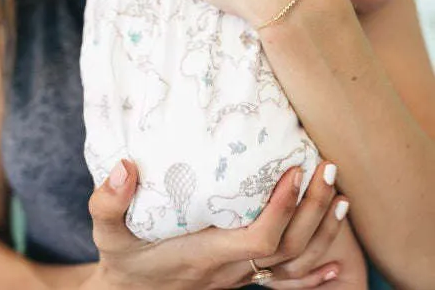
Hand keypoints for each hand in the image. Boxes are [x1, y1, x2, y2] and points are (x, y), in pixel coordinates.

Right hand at [88, 160, 348, 289]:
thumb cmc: (123, 262)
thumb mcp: (106, 233)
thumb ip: (108, 201)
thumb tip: (124, 166)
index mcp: (205, 255)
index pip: (259, 240)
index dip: (282, 209)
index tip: (293, 171)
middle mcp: (231, 269)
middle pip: (289, 249)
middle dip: (313, 209)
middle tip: (326, 168)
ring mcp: (240, 277)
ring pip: (295, 263)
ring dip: (322, 230)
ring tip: (338, 193)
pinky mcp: (241, 277)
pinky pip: (287, 280)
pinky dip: (315, 271)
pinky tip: (335, 261)